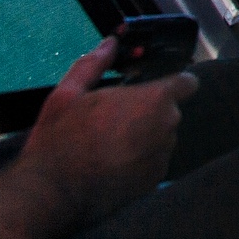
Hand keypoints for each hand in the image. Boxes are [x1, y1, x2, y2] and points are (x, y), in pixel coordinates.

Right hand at [0, 38, 197, 238]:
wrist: (52, 194)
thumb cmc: (60, 141)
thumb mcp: (67, 94)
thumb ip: (94, 64)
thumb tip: (110, 44)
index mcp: (154, 99)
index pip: (187, 82)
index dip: (174, 82)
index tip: (154, 87)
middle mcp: (167, 126)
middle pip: (168, 110)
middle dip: (148, 111)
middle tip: (115, 118)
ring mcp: (163, 154)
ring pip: (160, 136)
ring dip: (143, 136)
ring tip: (108, 143)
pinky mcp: (154, 179)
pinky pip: (153, 160)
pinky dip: (139, 159)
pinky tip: (111, 162)